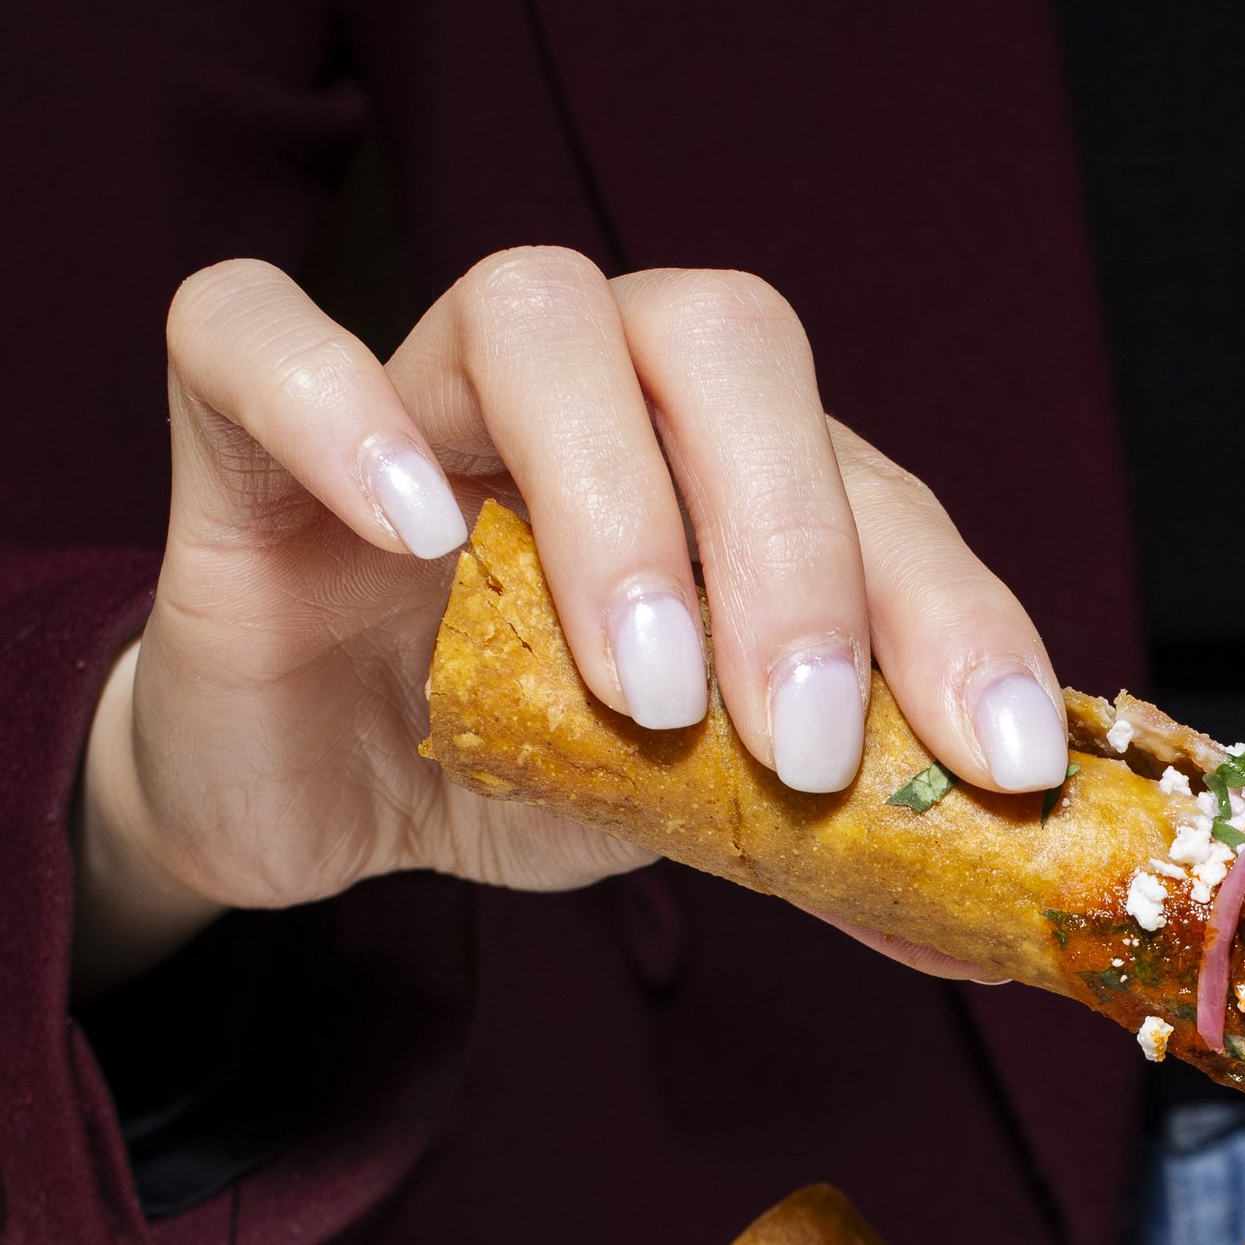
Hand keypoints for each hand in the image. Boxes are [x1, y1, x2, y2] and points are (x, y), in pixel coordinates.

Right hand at [71, 252, 1071, 993]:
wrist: (319, 800)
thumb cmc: (515, 757)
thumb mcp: (697, 812)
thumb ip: (829, 837)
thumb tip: (982, 931)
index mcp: (730, 459)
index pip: (870, 484)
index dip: (951, 611)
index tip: (1002, 757)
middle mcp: (600, 381)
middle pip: (724, 342)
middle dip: (792, 548)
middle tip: (802, 746)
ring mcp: (420, 382)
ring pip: (536, 313)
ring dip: (616, 504)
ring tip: (641, 693)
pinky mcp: (242, 424)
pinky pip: (258, 333)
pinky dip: (340, 408)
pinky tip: (413, 532)